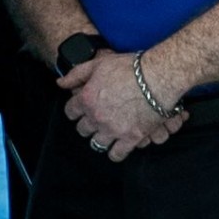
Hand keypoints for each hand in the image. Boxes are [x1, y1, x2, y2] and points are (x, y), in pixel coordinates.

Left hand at [61, 52, 184, 160]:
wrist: (158, 78)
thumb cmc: (129, 69)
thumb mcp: (98, 64)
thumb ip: (76, 74)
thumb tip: (60, 83)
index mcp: (86, 99)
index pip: (70, 112)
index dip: (74, 110)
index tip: (80, 110)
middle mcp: (96, 117)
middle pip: (83, 129)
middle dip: (87, 125)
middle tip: (95, 121)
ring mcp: (113, 129)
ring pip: (97, 143)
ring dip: (99, 139)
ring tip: (105, 133)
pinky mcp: (131, 138)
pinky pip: (117, 154)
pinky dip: (115, 153)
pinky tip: (116, 148)